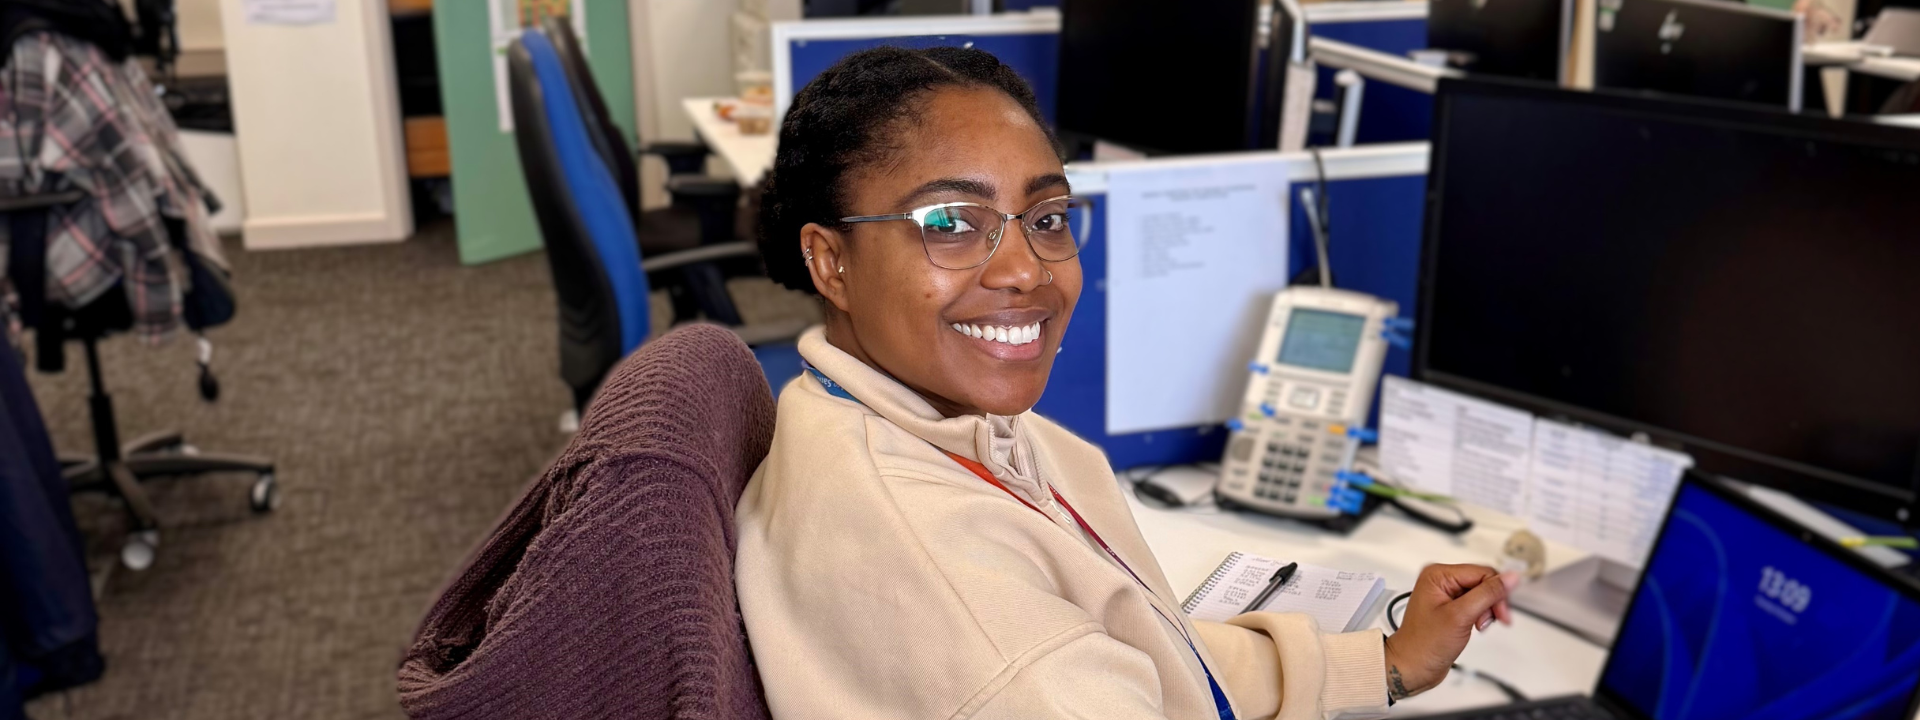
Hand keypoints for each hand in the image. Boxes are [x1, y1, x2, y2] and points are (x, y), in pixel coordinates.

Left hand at [1382, 564, 1518, 700]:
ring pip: (1481, 594)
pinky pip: (1475, 604)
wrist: (1412, 668)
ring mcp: (1445, 594)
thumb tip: (1510, 577)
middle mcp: (1441, 580)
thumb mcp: (1461, 616)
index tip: (1501, 613)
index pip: (1482, 572)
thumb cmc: (1424, 644)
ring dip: (1487, 610)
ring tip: (1480, 626)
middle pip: (1483, 582)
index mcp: (1438, 575)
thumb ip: (1488, 594)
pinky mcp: (1451, 608)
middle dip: (1492, 602)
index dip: (1496, 592)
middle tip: (1493, 621)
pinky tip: (1477, 626)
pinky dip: (1481, 616)